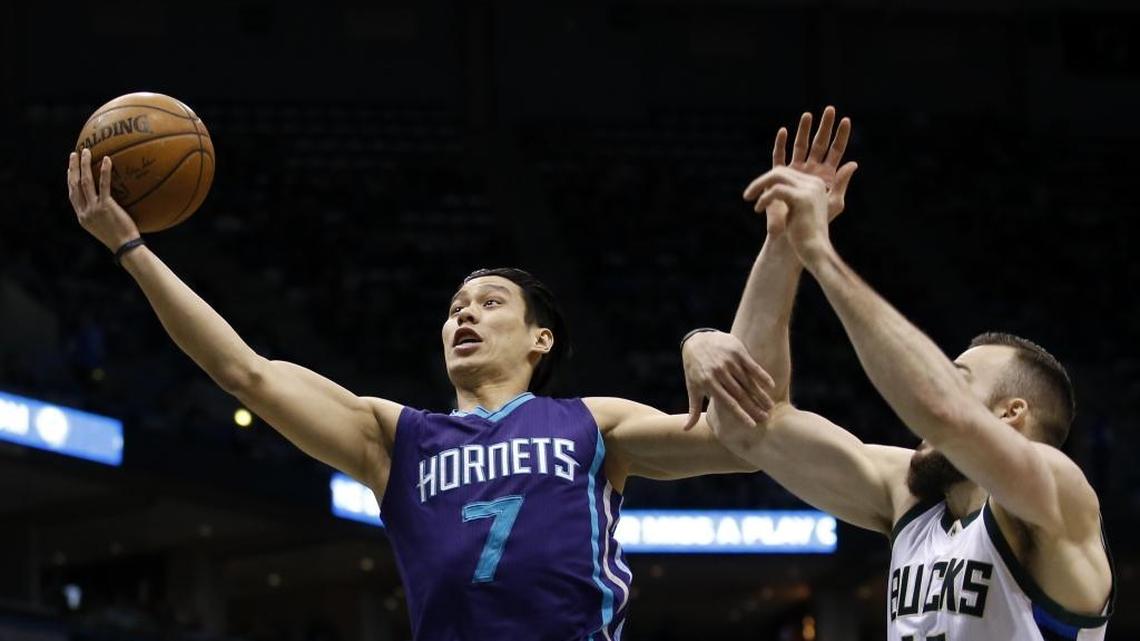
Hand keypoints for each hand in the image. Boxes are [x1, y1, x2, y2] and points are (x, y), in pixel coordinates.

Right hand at [68, 149, 140, 251]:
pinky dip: (104, 171)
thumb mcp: (105, 228)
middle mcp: (84, 211)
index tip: (69, 170)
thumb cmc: (121, 240)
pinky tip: (107, 160)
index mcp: (82, 217)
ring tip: (86, 151)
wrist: (125, 247)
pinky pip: (104, 185)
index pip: (72, 195)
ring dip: (83, 165)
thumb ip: (102, 216)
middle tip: (74, 154)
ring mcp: (93, 208)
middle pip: (74, 185)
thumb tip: (109, 206)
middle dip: (72, 168)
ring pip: (84, 182)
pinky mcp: (105, 206)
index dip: (69, 181)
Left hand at [681, 331, 774, 430]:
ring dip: (760, 394)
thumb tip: (685, 430)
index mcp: (708, 383)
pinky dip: (762, 375)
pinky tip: (771, 385)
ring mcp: (729, 361)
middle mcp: (719, 373)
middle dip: (754, 407)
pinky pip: (752, 366)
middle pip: (740, 394)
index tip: (752, 425)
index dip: (741, 414)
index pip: (728, 403)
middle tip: (766, 417)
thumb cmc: (695, 369)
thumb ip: (693, 409)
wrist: (697, 340)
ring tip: (770, 406)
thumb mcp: (693, 388)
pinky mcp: (737, 351)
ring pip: (748, 381)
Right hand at [745, 106, 857, 235]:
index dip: (841, 136)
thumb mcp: (835, 202)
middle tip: (830, 110)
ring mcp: (795, 171)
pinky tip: (784, 131)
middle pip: (819, 143)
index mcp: (826, 175)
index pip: (836, 151)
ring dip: (804, 130)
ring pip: (800, 146)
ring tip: (808, 115)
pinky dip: (781, 144)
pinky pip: (779, 157)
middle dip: (825, 127)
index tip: (846, 120)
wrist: (793, 233)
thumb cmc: (815, 222)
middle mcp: (811, 170)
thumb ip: (842, 183)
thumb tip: (853, 164)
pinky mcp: (779, 176)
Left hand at [746, 167, 832, 263]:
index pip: (786, 172)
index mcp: (815, 184)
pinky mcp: (802, 198)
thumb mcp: (794, 211)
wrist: (814, 252)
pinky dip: (764, 198)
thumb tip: (768, 184)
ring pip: (777, 176)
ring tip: (748, 197)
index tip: (757, 194)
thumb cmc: (803, 235)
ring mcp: (810, 190)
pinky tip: (758, 209)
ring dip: (758, 185)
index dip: (768, 181)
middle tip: (747, 195)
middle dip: (761, 181)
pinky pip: (776, 190)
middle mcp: (814, 183)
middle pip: (780, 171)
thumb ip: (785, 195)